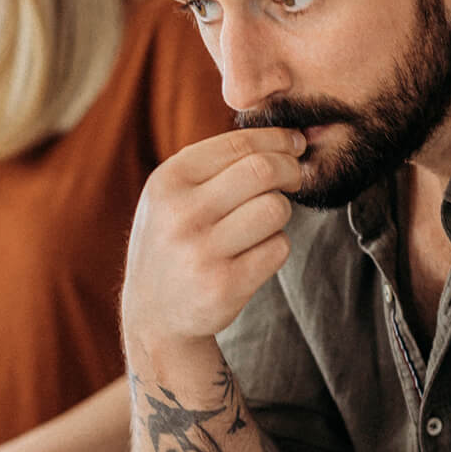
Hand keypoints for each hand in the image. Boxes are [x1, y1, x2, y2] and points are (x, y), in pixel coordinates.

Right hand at [123, 127, 303, 347]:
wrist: (154, 314)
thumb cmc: (174, 240)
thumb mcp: (172, 195)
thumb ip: (215, 164)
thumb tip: (285, 137)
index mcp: (168, 181)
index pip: (238, 144)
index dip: (277, 140)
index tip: (295, 144)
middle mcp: (181, 214)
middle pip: (263, 171)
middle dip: (290, 169)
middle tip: (295, 176)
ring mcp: (202, 252)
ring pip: (275, 208)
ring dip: (280, 212)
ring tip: (261, 223)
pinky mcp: (225, 286)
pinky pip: (278, 247)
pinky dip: (275, 246)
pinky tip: (254, 254)